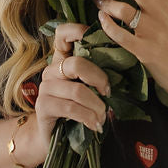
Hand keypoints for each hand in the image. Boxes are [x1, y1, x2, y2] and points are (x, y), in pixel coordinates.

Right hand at [30, 20, 110, 154]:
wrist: (53, 136)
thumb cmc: (76, 109)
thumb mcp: (88, 88)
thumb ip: (96, 74)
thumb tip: (123, 66)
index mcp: (62, 60)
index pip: (62, 34)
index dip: (77, 30)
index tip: (95, 39)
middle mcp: (51, 70)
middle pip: (76, 64)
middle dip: (98, 79)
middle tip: (107, 93)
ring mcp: (45, 88)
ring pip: (77, 90)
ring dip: (96, 106)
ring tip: (102, 116)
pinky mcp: (43, 106)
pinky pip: (71, 108)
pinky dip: (88, 117)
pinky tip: (95, 124)